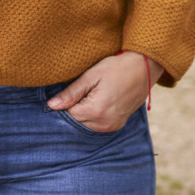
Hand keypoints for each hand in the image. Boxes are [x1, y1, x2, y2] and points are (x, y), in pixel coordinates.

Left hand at [47, 52, 163, 131]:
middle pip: (77, 120)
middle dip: (74, 107)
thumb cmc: (115, 68)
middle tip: (82, 90)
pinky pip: (97, 124)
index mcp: (96, 111)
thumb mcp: (90, 76)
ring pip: (86, 123)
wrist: (143, 69)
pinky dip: (93, 115)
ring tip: (92, 94)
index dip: (65, 102)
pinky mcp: (118, 125)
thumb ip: (71, 93)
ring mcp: (113, 126)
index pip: (68, 114)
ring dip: (84, 112)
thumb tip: (51, 105)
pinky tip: (97, 100)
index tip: (71, 89)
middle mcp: (105, 123)